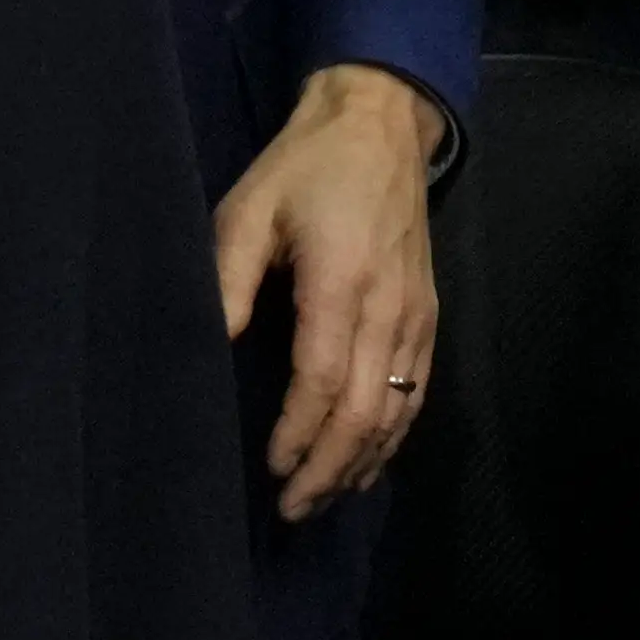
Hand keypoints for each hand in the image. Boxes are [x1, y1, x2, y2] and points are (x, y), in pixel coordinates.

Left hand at [214, 61, 441, 514]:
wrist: (380, 130)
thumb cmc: (302, 170)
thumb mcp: (246, 212)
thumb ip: (228, 281)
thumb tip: (212, 345)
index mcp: (340, 281)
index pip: (322, 379)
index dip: (299, 433)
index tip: (272, 470)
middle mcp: (388, 308)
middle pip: (366, 410)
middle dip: (329, 468)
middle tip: (293, 509)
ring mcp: (416, 316)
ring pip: (398, 411)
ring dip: (360, 463)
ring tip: (321, 500)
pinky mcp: (427, 317)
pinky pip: (416, 392)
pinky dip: (392, 437)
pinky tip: (364, 464)